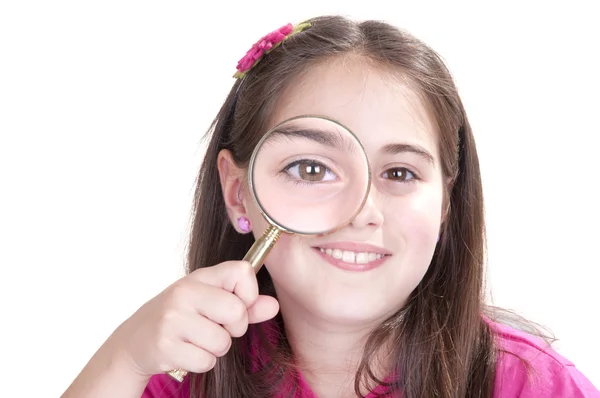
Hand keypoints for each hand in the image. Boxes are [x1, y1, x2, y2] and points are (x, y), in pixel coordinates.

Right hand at [105, 260, 278, 376]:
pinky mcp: (165, 346)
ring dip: (215, 348)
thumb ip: (246, 304)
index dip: (248, 293)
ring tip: (196, 340)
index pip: (242, 271)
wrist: (136, 340)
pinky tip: (185, 351)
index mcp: (200, 278)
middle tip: (215, 327)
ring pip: (223, 342)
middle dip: (234, 328)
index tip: (237, 303)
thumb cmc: (181, 317)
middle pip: (237, 311)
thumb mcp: (210, 302)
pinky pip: (207, 361)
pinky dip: (201, 362)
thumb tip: (273, 305)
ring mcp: (172, 319)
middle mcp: (184, 293)